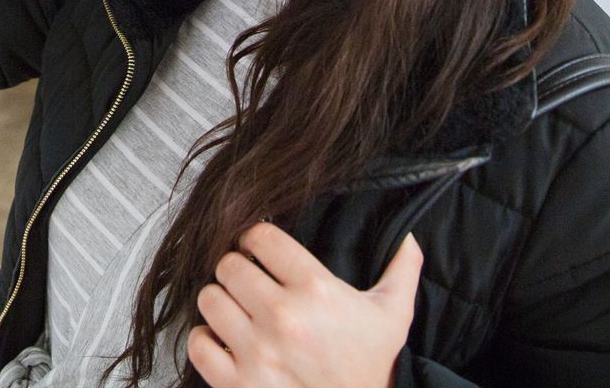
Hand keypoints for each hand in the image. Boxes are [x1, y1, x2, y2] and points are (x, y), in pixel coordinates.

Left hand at [188, 222, 421, 387]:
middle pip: (228, 265)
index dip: (256, 239)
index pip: (260, 237)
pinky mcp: (237, 384)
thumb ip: (402, 269)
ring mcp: (257, 351)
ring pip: (209, 298)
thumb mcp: (393, 315)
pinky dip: (205, 339)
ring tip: (237, 310)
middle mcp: (283, 317)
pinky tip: (225, 340)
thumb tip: (411, 237)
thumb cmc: (371, 366)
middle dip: (237, 269)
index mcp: (316, 290)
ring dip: (220, 301)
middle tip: (249, 281)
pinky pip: (198, 343)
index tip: (259, 249)